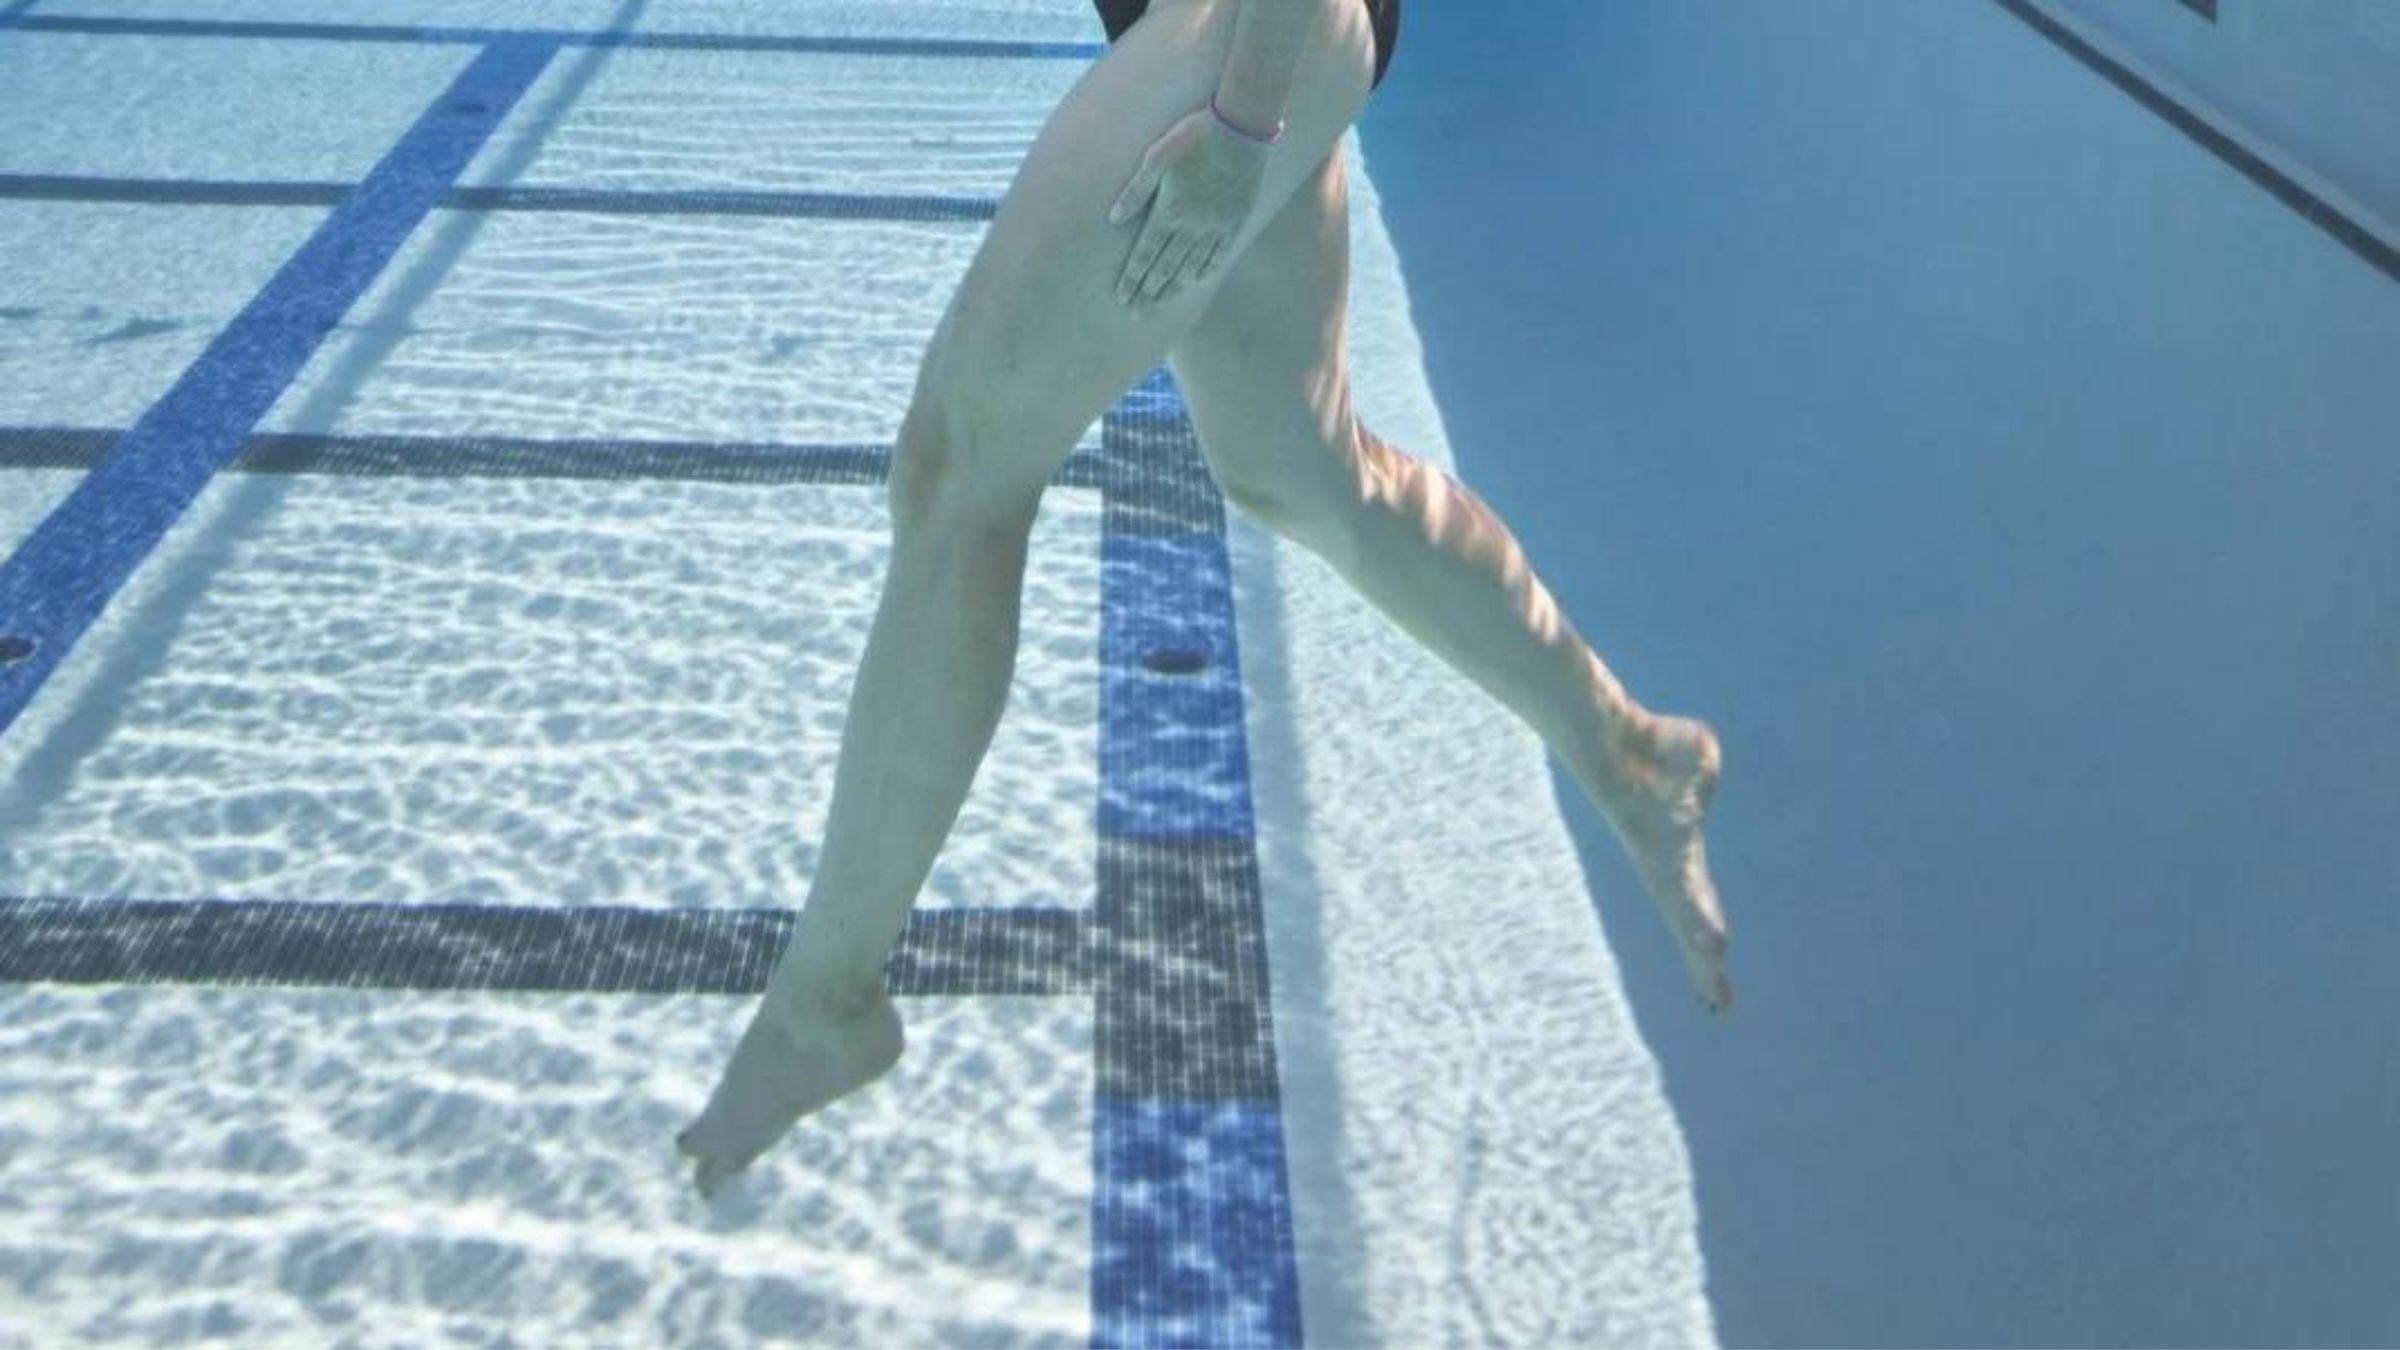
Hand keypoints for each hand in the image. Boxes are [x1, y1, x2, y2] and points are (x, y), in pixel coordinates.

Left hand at [1106, 104, 1271, 311]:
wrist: (1241, 125)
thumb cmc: (1193, 133)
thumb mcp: (1156, 155)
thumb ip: (1136, 190)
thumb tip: (1113, 220)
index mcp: (1170, 209)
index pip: (1146, 254)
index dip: (1133, 278)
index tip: (1122, 298)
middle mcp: (1193, 224)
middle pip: (1167, 267)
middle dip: (1149, 292)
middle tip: (1137, 313)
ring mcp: (1217, 224)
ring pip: (1192, 265)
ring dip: (1175, 288)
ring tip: (1161, 304)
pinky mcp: (1236, 219)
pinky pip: (1219, 253)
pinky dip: (1205, 270)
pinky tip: (1196, 282)